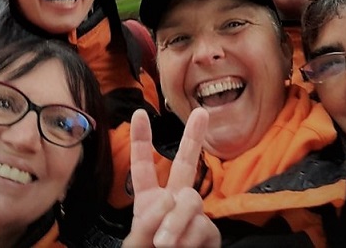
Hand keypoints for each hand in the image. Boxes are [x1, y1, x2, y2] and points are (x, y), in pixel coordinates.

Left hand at [123, 108, 220, 247]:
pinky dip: (188, 238)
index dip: (140, 141)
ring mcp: (193, 218)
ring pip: (191, 201)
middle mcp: (173, 203)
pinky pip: (202, 226)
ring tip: (165, 245)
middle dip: (193, 137)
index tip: (138, 113)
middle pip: (184, 165)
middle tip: (201, 112)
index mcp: (148, 202)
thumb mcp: (136, 243)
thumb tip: (174, 200)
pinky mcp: (209, 234)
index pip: (142, 167)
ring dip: (177, 221)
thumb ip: (149, 219)